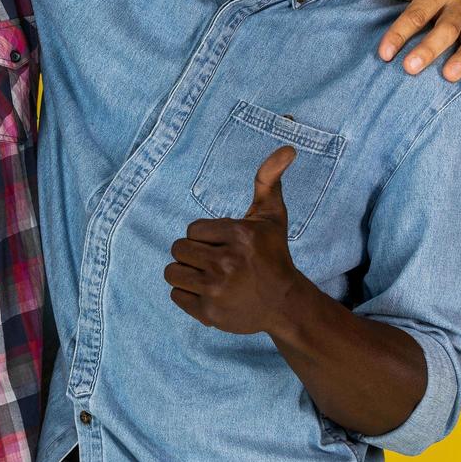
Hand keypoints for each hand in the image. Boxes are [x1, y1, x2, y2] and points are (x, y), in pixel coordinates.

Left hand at [165, 146, 308, 334]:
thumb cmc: (273, 255)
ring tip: (208, 276)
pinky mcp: (209, 313)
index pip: (192, 230)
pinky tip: (208, 293)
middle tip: (215, 261)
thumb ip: (269, 179)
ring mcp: (217, 289)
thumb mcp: (272, 216)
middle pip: (179, 249)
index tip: (224, 245)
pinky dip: (187, 294)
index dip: (205, 237)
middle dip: (194, 254)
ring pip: (172, 272)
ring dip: (187, 273)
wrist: (284, 303)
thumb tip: (287, 148)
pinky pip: (176, 295)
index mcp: (239, 235)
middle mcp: (227, 262)